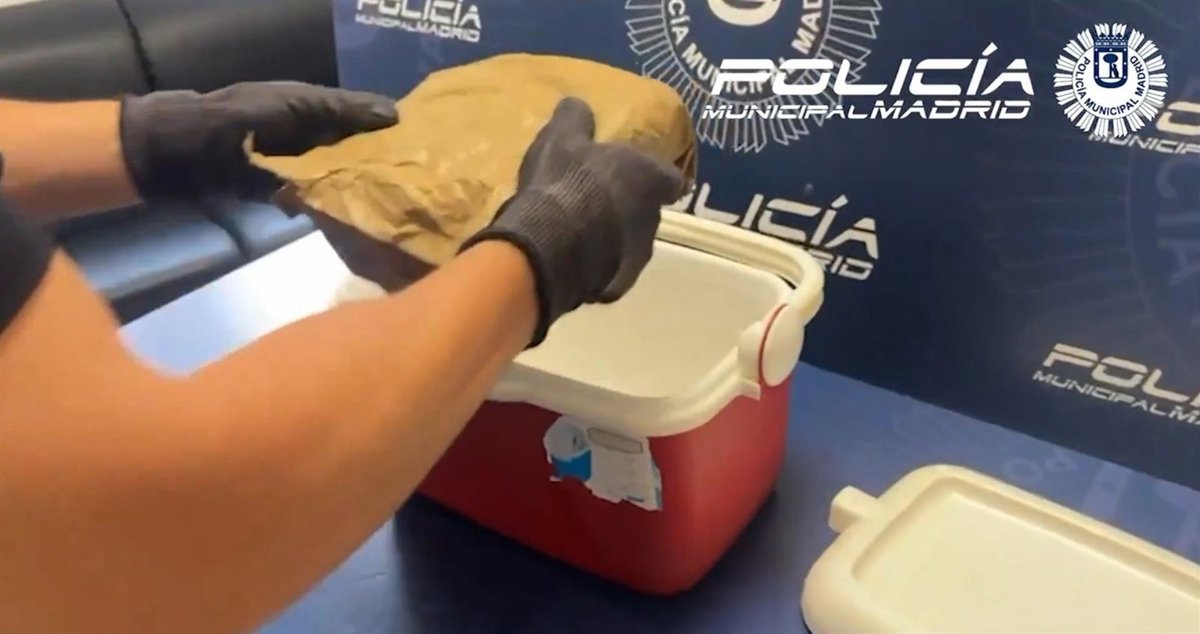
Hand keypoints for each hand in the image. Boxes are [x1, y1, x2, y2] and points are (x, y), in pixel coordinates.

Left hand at [119, 81, 397, 202]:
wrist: (178, 152)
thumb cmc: (236, 121)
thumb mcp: (294, 105)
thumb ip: (340, 109)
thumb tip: (394, 113)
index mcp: (310, 107)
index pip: (360, 116)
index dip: (387, 128)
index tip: (421, 144)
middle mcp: (305, 135)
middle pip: (350, 150)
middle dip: (375, 163)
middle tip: (411, 181)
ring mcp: (292, 166)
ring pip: (334, 177)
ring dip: (352, 189)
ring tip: (388, 204)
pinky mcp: (277, 192)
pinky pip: (310, 201)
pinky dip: (323, 208)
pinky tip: (346, 219)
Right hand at [459, 97, 685, 345]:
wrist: (552, 245)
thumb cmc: (566, 182)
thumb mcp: (562, 137)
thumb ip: (575, 119)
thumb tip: (578, 103)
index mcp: (650, 178)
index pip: (671, 178)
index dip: (657, 176)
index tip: (640, 175)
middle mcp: (654, 217)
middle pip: (649, 210)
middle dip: (628, 206)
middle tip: (597, 199)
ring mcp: (639, 254)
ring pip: (631, 243)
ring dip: (614, 237)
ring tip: (580, 232)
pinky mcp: (619, 284)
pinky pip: (611, 271)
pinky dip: (598, 265)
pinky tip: (572, 259)